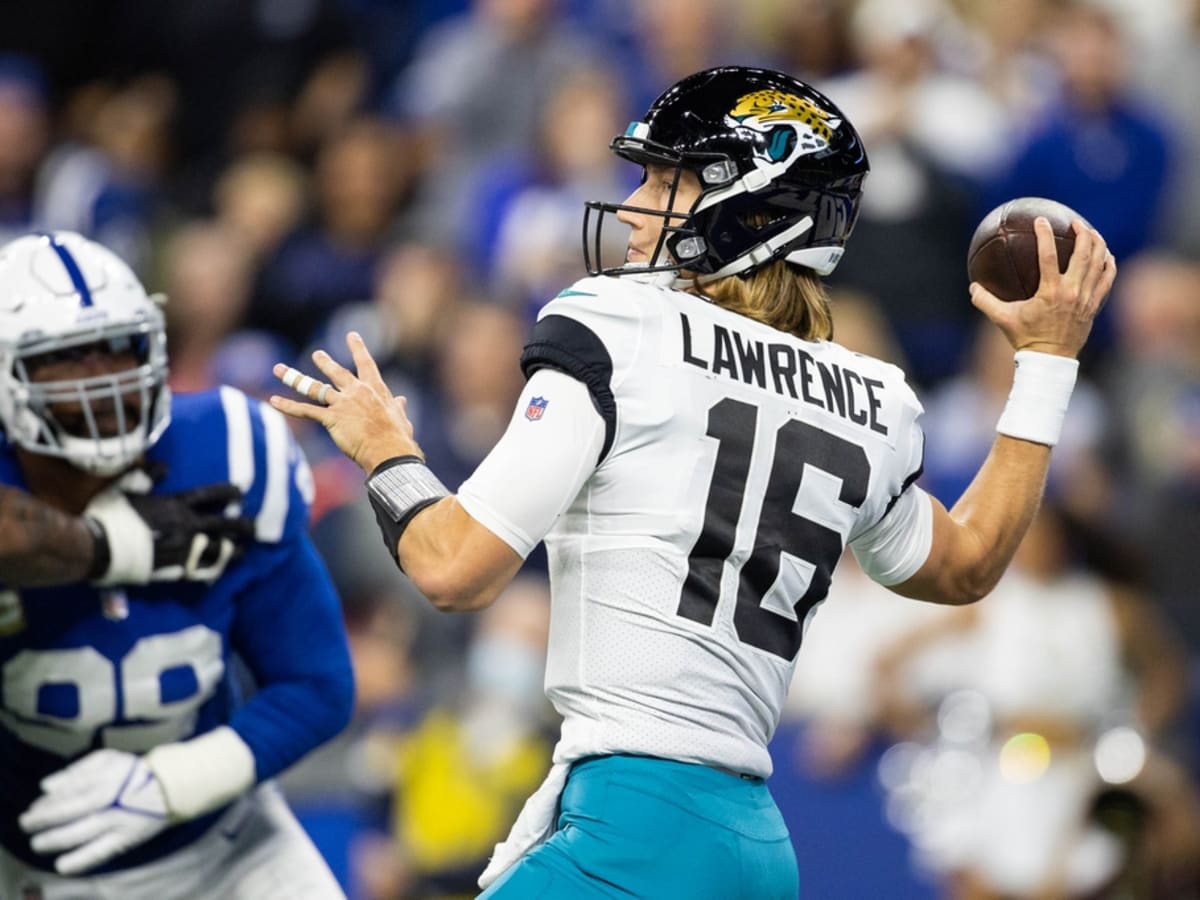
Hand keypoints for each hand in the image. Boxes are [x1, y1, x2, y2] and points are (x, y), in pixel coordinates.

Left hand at [20, 749, 170, 874]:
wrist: (171, 787)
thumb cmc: (134, 772)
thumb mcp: (108, 760)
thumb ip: (77, 770)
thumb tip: (46, 786)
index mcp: (102, 779)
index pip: (66, 793)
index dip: (45, 804)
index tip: (33, 809)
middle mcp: (106, 801)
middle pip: (67, 813)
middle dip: (42, 822)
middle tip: (26, 826)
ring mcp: (115, 822)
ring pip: (78, 834)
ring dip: (53, 841)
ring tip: (38, 844)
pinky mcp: (125, 839)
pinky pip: (100, 853)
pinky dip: (80, 861)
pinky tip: (63, 866)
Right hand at [86, 481, 254, 584]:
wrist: (97, 547)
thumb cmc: (108, 515)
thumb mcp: (126, 487)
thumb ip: (147, 476)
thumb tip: (164, 466)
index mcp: (174, 505)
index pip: (209, 496)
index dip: (227, 493)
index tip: (241, 493)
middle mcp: (184, 526)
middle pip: (222, 525)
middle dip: (241, 525)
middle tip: (255, 527)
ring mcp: (182, 549)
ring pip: (218, 550)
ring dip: (233, 550)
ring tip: (243, 551)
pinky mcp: (175, 569)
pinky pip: (202, 570)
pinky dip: (214, 569)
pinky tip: (221, 570)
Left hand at [269, 331, 421, 472]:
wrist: (389, 451)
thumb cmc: (398, 438)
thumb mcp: (401, 418)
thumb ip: (398, 407)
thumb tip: (402, 401)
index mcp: (376, 390)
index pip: (366, 364)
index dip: (358, 349)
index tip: (352, 336)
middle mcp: (357, 392)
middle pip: (337, 373)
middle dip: (325, 362)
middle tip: (317, 354)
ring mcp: (342, 403)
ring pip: (314, 388)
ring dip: (295, 378)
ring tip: (280, 370)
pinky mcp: (331, 418)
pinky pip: (305, 410)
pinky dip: (288, 405)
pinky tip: (273, 400)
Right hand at [970, 217, 1116, 357]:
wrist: (1049, 359)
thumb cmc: (1025, 338)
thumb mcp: (1002, 319)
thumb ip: (985, 302)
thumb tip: (972, 287)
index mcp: (1050, 292)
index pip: (1048, 255)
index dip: (1044, 235)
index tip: (1041, 220)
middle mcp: (1071, 292)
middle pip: (1083, 254)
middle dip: (1081, 233)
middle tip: (1075, 223)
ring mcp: (1086, 298)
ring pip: (1098, 264)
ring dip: (1097, 244)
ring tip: (1091, 233)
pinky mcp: (1094, 305)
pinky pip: (1107, 280)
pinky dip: (1108, 265)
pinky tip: (1106, 256)